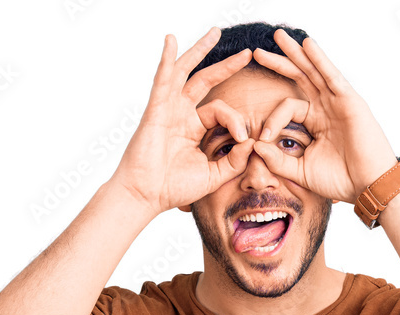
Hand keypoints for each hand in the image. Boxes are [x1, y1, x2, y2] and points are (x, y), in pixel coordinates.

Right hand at [111, 27, 257, 214]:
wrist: (147, 195)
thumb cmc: (173, 188)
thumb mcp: (212, 176)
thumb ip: (233, 161)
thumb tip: (252, 142)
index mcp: (193, 127)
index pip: (221, 112)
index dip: (236, 121)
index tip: (243, 139)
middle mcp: (181, 114)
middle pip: (205, 81)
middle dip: (226, 66)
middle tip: (247, 53)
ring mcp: (168, 109)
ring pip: (186, 72)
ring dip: (200, 51)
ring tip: (215, 33)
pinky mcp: (156, 110)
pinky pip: (163, 80)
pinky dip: (166, 60)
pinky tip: (170, 41)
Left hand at [247, 30, 397, 203]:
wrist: (367, 186)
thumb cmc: (340, 181)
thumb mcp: (301, 171)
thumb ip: (278, 160)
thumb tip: (255, 145)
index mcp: (315, 122)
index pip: (287, 108)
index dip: (272, 120)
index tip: (262, 138)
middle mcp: (326, 108)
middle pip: (299, 78)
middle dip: (280, 63)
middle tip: (257, 52)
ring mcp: (338, 102)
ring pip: (312, 71)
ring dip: (295, 53)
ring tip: (277, 36)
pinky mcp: (349, 101)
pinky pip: (331, 76)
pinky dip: (319, 60)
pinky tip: (307, 45)